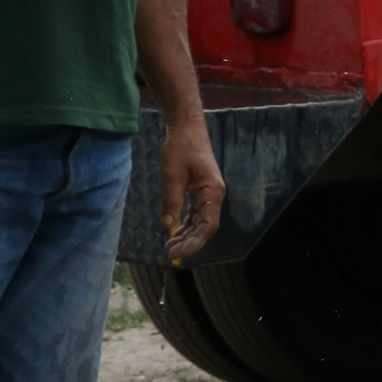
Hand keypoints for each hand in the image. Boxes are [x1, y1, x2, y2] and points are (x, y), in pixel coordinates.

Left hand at [160, 118, 223, 259]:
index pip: (208, 225)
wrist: (187, 128)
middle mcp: (214, 195)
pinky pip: (195, 213)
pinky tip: (175, 233)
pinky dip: (186, 224)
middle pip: (205, 227)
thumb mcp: (172, 174)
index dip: (195, 241)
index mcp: (212, 191)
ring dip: (187, 235)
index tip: (178, 252)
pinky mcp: (200, 191)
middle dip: (189, 242)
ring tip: (169, 246)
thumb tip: (168, 225)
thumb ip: (171, 201)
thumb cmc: (181, 148)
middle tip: (169, 252)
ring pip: (200, 222)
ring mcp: (208, 194)